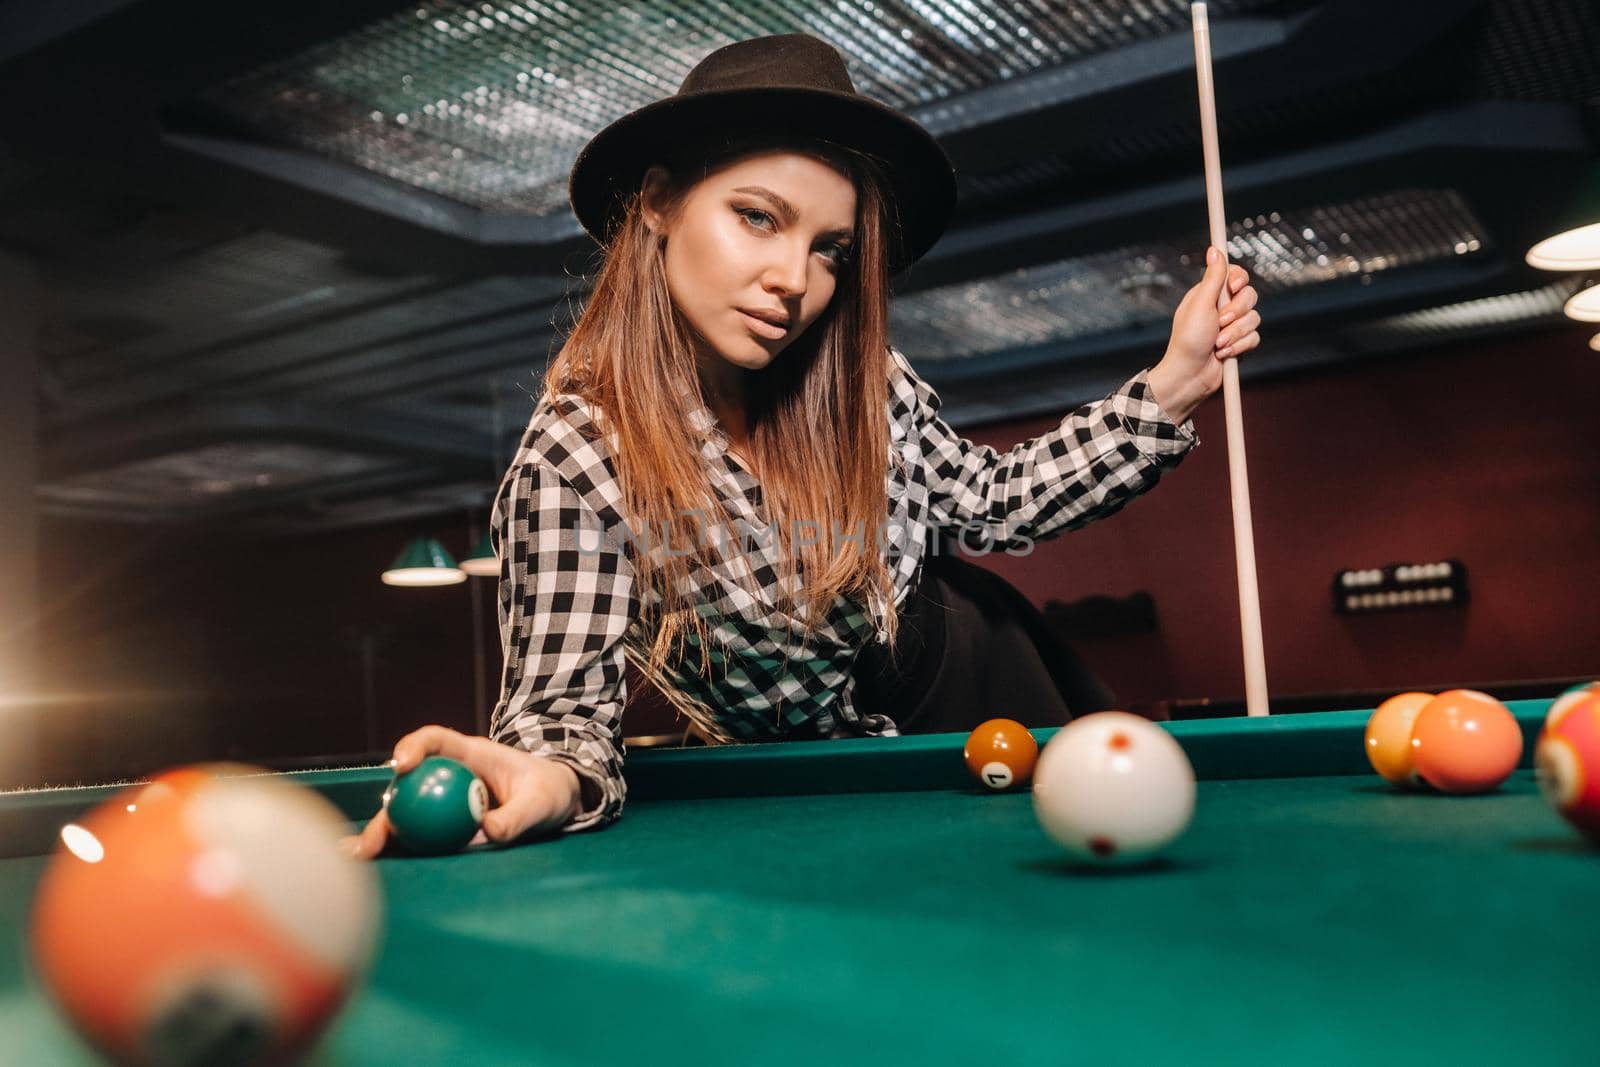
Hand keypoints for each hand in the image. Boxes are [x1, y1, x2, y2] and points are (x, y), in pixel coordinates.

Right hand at [341, 725, 582, 859]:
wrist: (555, 801)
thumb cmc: (549, 791)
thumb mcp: (542, 802)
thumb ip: (519, 815)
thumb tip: (489, 832)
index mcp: (473, 754)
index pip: (436, 741)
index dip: (414, 747)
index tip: (401, 765)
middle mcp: (451, 774)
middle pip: (411, 785)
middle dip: (388, 807)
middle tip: (372, 838)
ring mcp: (445, 798)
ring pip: (409, 811)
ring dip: (384, 833)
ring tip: (359, 858)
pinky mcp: (447, 822)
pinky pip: (421, 833)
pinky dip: (399, 848)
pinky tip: (376, 866)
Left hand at [1147, 247, 1260, 423]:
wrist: (1190, 376)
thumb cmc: (1188, 339)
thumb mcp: (1200, 305)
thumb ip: (1213, 278)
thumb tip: (1215, 250)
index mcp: (1209, 294)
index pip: (1235, 275)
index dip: (1238, 279)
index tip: (1233, 287)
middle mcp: (1222, 307)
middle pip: (1250, 295)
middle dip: (1236, 312)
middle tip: (1219, 323)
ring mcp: (1232, 326)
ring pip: (1254, 318)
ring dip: (1236, 333)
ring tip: (1217, 344)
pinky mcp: (1240, 342)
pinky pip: (1255, 337)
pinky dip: (1240, 346)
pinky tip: (1224, 354)